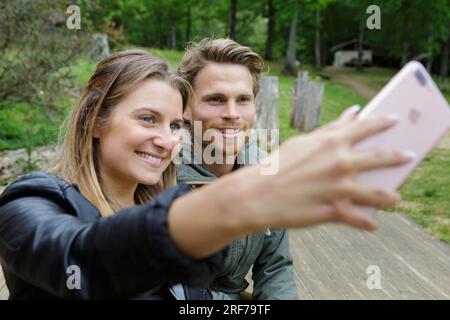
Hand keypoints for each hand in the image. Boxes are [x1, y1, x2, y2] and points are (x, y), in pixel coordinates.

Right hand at [242, 106, 413, 231]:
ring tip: (395, 199)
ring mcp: (340, 189)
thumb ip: (330, 129)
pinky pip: (362, 220)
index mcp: (332, 142)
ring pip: (380, 194)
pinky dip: (369, 223)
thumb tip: (353, 113)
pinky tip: (373, 223)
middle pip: (382, 157)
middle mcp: (340, 163)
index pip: (366, 127)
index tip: (395, 120)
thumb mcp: (303, 142)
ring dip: (391, 197)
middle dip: (399, 156)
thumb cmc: (277, 165)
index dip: (384, 122)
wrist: (257, 194)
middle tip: (409, 156)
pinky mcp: (335, 211)